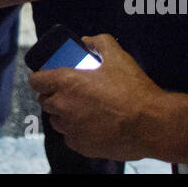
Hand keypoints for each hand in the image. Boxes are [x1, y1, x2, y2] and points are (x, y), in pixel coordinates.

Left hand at [29, 34, 164, 161]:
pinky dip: (77, 131)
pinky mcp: (81, 146)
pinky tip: (92, 124)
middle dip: (54, 95)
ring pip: (57, 120)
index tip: (48, 77)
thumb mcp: (118, 56)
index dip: (41, 77)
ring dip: (64, 114)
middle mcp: (63, 107)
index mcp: (66, 83)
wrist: (151, 124)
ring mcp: (71, 129)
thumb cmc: (134, 90)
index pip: (36, 80)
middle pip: (45, 101)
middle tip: (71, 91)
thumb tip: (87, 41)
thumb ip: (99, 42)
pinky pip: (71, 137)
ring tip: (83, 108)